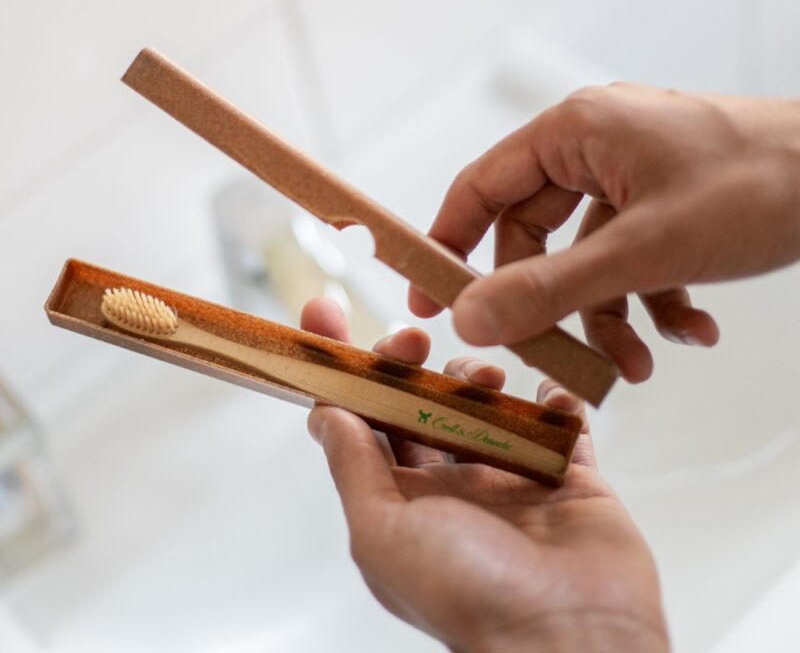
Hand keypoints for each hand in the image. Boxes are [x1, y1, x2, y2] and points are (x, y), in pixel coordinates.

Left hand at [302, 297, 668, 652]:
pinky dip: (554, 402)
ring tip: (488, 382)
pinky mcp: (569, 476)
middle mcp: (452, 484)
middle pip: (422, 400)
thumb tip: (323, 413)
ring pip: (486, 402)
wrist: (572, 639)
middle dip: (411, 360)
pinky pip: (559, 423)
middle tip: (413, 337)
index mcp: (403, 498)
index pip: (362, 418)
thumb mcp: (384, 534)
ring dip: (479, 378)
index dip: (341, 366)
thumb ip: (355, 469)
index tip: (325, 310)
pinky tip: (550, 399)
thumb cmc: (467, 594)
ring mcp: (513, 477)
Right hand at [409, 85, 799, 380]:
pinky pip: (631, 261)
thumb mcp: (644, 248)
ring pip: (585, 259)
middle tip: (548, 356)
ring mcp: (631, 179)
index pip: (480, 188)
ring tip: (641, 364)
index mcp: (573, 132)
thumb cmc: (757, 185)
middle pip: (532, 236)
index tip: (428, 302)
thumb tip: (470, 320)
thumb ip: (551, 287)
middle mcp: (593, 149)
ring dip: (608, 316)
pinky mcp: (665, 206)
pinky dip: (652, 303)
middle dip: (548, 302)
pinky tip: (692, 331)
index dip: (447, 244)